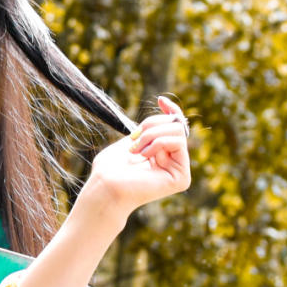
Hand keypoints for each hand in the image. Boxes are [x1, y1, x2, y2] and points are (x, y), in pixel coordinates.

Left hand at [83, 95, 192, 217]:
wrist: (104, 186)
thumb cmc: (110, 168)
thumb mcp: (131, 140)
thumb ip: (151, 129)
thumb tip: (169, 109)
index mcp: (163, 155)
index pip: (176, 127)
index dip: (171, 110)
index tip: (160, 100)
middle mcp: (174, 163)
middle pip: (176, 125)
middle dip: (152, 125)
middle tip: (134, 139)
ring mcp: (179, 171)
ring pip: (178, 131)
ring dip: (152, 134)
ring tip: (136, 149)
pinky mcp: (181, 178)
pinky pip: (178, 143)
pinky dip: (158, 143)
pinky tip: (145, 157)